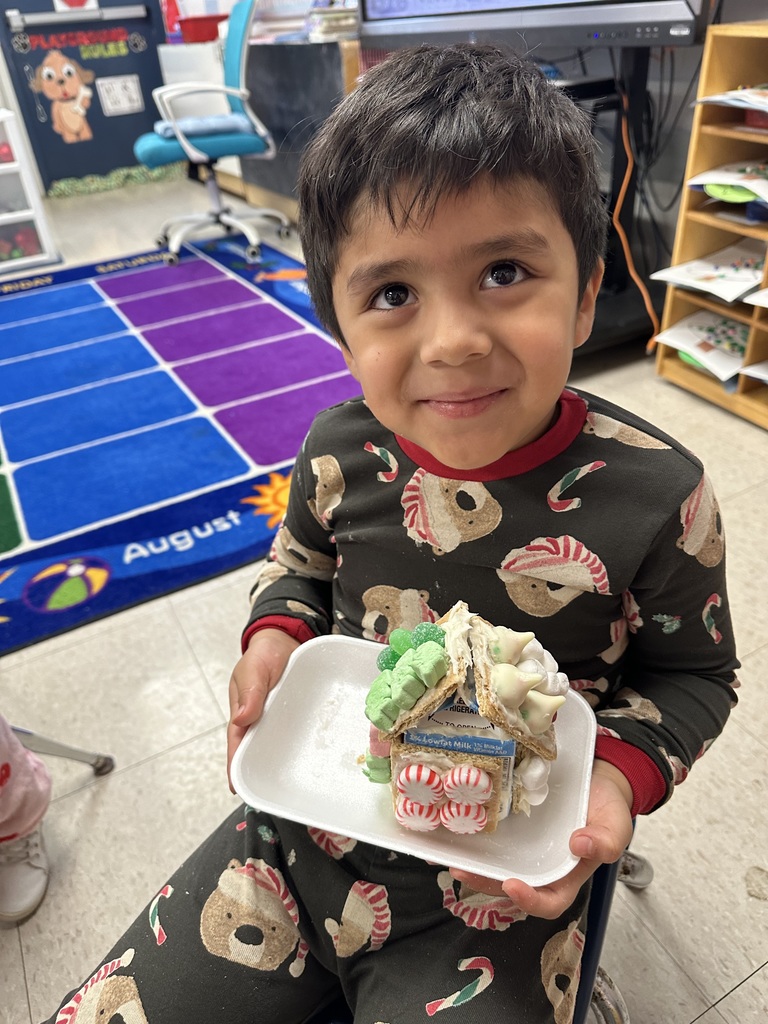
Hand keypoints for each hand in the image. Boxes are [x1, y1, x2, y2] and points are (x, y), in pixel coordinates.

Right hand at [226, 628, 299, 788]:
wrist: (284, 641)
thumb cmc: (263, 654)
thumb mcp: (253, 668)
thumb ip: (249, 691)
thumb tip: (242, 719)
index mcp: (243, 716)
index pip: (238, 748)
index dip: (237, 769)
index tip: (239, 789)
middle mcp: (261, 725)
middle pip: (261, 754)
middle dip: (266, 774)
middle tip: (276, 797)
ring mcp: (280, 723)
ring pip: (282, 748)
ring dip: (289, 763)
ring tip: (302, 784)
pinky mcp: (297, 718)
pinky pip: (301, 735)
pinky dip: (307, 745)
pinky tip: (321, 757)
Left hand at [448, 759, 633, 918]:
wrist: (597, 778)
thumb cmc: (607, 806)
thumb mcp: (616, 824)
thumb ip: (606, 840)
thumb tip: (580, 845)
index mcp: (568, 875)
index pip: (549, 901)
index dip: (529, 900)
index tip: (512, 885)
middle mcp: (542, 866)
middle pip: (511, 886)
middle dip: (486, 883)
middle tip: (464, 870)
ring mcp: (526, 848)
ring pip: (496, 864)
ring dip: (474, 865)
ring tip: (451, 857)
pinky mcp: (514, 828)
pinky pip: (493, 839)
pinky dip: (473, 840)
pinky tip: (454, 832)